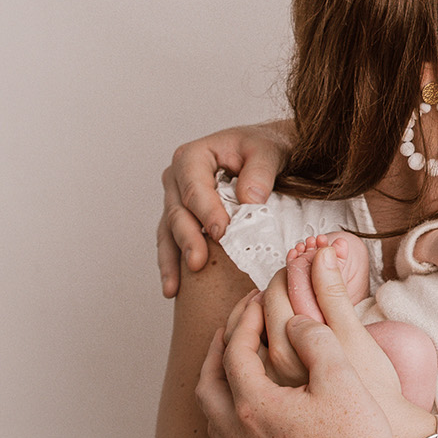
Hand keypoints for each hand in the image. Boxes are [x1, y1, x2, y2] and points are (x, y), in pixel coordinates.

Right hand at [156, 119, 294, 297]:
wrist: (268, 152)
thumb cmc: (266, 148)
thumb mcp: (269, 151)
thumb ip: (260, 171)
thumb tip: (250, 200)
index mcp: (193, 156)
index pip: (194, 187)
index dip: (206, 211)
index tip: (221, 233)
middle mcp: (177, 178)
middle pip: (177, 212)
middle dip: (187, 239)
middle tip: (198, 262)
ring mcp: (176, 201)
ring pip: (168, 231)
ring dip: (173, 259)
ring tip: (175, 287)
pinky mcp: (182, 220)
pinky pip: (171, 243)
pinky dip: (172, 265)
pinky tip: (172, 289)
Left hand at [197, 249, 419, 437]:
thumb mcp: (341, 375)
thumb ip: (314, 339)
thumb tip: (294, 322)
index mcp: (253, 406)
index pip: (234, 352)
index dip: (244, 320)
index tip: (257, 300)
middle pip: (207, 385)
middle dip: (216, 350)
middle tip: (233, 328)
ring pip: (212, 418)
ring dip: (217, 385)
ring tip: (235, 367)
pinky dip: (229, 415)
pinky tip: (252, 412)